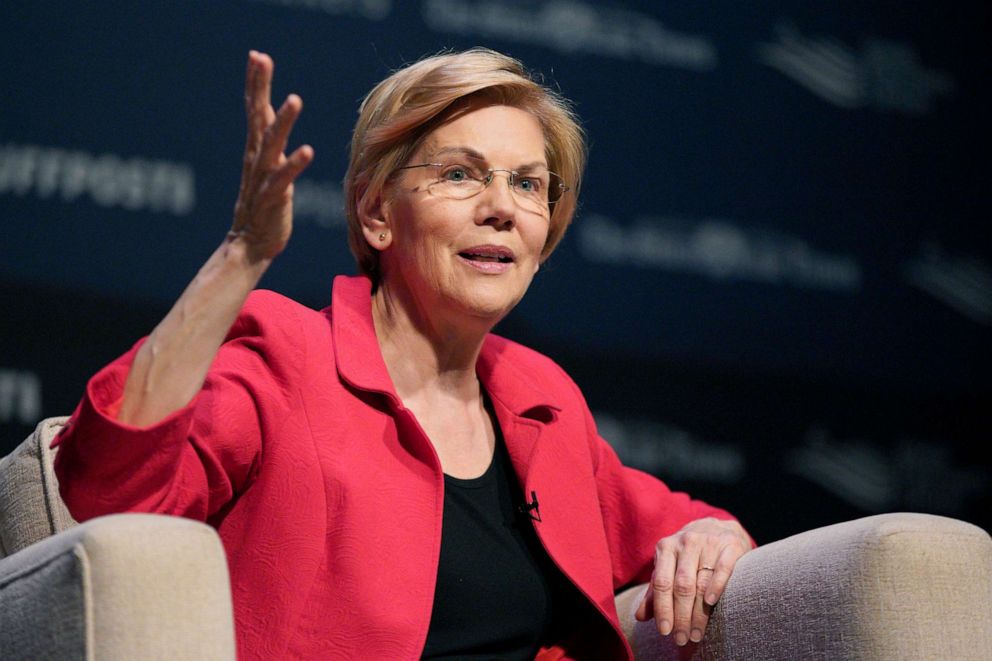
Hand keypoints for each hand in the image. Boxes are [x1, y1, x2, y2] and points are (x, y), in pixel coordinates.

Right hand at [230, 50, 313, 262]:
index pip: (255, 110)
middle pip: (257, 116)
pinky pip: (283, 179)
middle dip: (259, 87)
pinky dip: (294, 164)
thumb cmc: (263, 206)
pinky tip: (307, 150)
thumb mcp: (266, 168)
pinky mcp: (273, 199)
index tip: (257, 56)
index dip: (256, 83)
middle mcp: (257, 159)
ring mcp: (263, 178)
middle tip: (261, 59)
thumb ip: (267, 140)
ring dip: (283, 121)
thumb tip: (269, 113)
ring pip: (271, 143)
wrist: (250, 245)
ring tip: (295, 99)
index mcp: (257, 151)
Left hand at [634, 517, 751, 646]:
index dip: (662, 609)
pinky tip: (710, 603)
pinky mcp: (729, 545)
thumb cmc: (688, 554)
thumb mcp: (669, 567)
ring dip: (699, 612)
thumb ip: (655, 591)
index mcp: (666, 547)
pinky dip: (716, 586)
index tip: (665, 631)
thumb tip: (640, 616)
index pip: (661, 583)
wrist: (716, 527)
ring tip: (697, 633)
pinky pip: (723, 568)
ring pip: (701, 582)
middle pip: (681, 585)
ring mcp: (708, 542)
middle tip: (682, 638)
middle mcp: (685, 542)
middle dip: (681, 616)